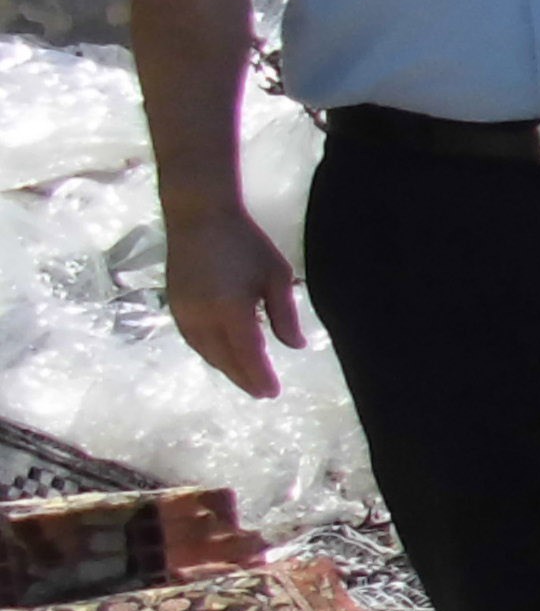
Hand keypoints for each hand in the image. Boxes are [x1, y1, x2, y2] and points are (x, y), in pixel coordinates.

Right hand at [165, 204, 303, 399]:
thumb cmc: (245, 243)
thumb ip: (285, 315)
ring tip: (246, 380)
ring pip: (207, 352)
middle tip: (263, 393)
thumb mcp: (276, 276)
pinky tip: (223, 357)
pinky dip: (211, 354)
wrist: (199, 218)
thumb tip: (294, 347)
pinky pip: (194, 341)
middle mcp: (202, 318)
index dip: (260, 376)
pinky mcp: (174, 307)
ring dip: (227, 369)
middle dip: (244, 378)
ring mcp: (184, 313)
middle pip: (225, 359)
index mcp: (231, 310)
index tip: (273, 392)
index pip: (249, 354)